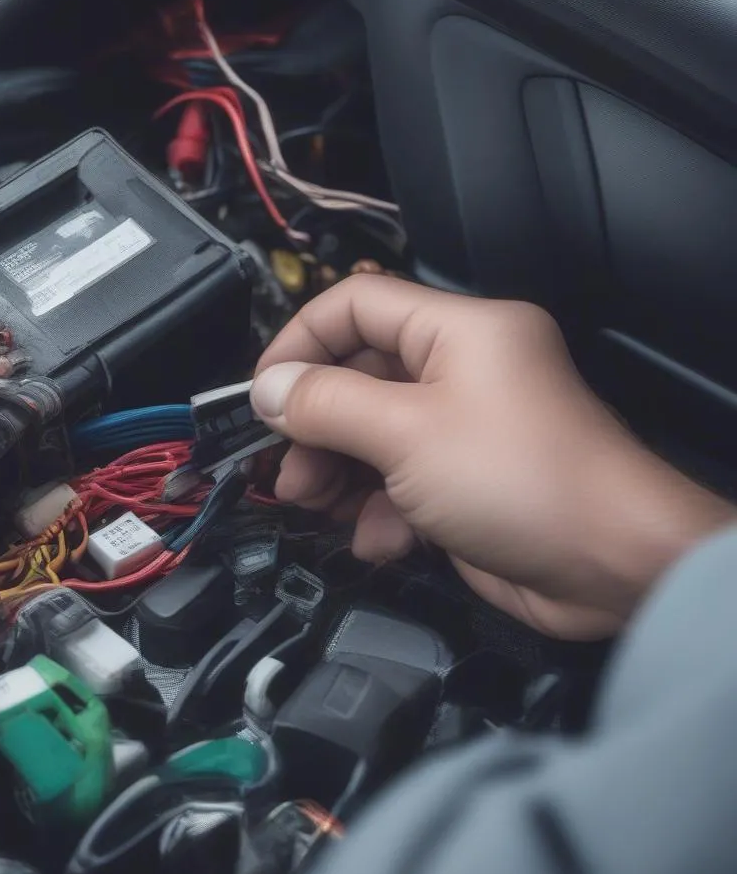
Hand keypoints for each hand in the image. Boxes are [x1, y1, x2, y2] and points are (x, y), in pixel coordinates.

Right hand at [252, 278, 734, 639]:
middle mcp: (462, 372)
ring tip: (317, 504)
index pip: (359, 304)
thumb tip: (268, 389)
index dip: (302, 341)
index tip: (262, 390)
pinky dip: (379, 512)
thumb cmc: (523, 481)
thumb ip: (327, 404)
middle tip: (284, 467)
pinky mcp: (465, 485)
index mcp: (460, 331)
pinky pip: (400, 484)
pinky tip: (381, 540)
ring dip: (338, 474)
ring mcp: (464, 431)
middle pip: (359, 378)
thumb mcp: (405, 433)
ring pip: (372, 437)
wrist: (611, 569)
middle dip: (315, 425)